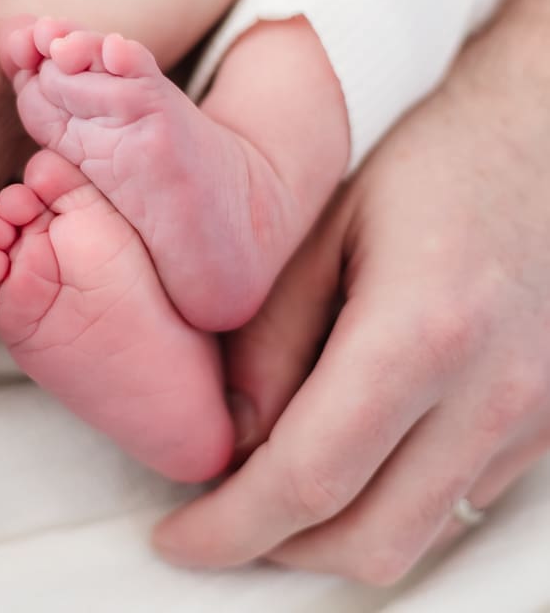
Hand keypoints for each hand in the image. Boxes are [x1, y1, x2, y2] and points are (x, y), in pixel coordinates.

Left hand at [154, 0, 549, 582]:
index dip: (231, 526)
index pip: (310, 477)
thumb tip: (233, 436)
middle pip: (367, 539)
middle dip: (274, 548)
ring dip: (330, 533)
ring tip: (275, 483)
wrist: (536, 146)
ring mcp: (528, 418)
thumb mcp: (326, 230)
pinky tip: (349, 452)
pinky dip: (385, 503)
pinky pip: (451, 503)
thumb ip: (272, 338)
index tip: (180, 535)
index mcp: (423, 330)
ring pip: (414, 537)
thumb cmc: (432, 168)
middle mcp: (490, 393)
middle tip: (219, 517)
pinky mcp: (541, 426)